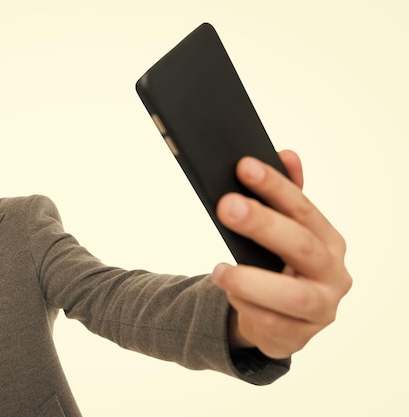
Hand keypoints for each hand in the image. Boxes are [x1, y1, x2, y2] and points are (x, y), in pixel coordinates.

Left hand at [211, 150, 351, 358]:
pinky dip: (248, 307)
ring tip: (219, 271)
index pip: (303, 209)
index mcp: (329, 241)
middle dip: (263, 225)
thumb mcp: (284, 232)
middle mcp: (333, 274)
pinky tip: (230, 294)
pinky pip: (272, 324)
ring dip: (253, 280)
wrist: (282, 319)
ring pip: (294, 297)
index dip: (275, 187)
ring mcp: (321, 309)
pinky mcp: (300, 337)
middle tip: (226, 206)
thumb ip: (286, 196)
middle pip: (301, 247)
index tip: (244, 166)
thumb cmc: (281, 266)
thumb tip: (287, 154)